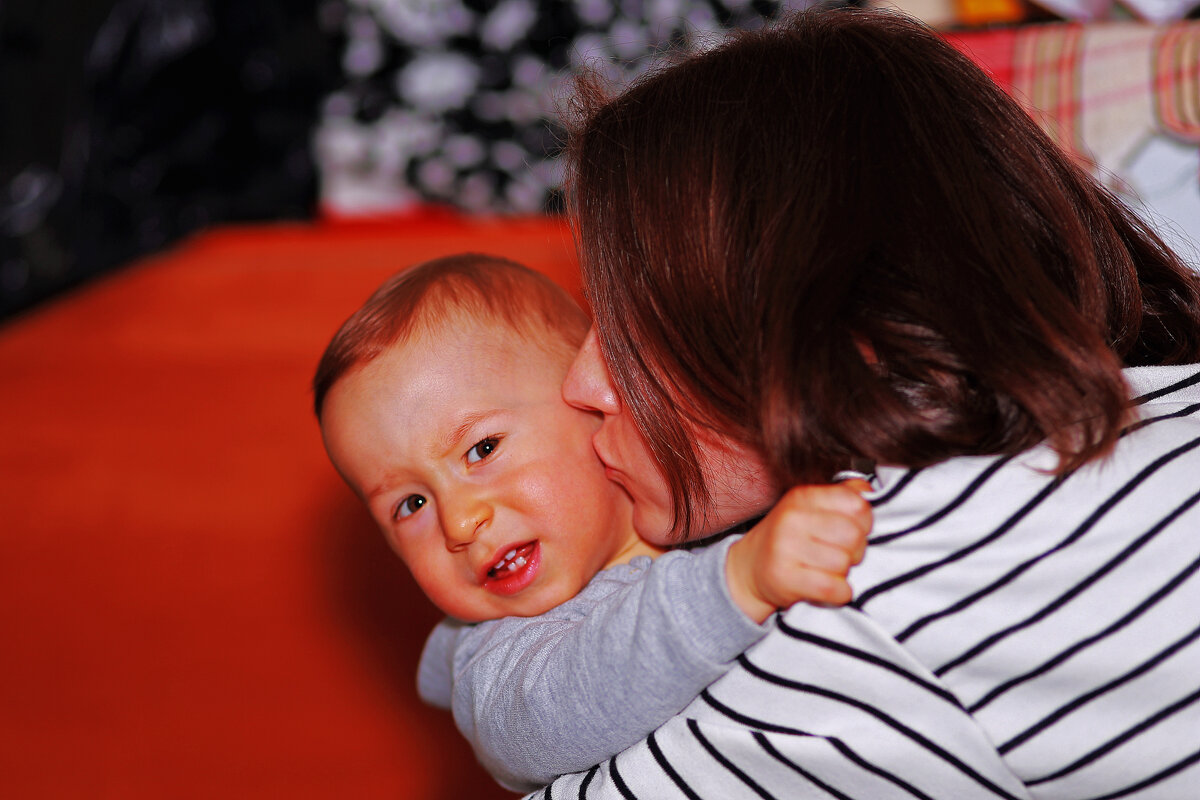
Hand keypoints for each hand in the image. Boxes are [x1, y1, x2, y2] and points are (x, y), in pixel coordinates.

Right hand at [725, 480, 871, 622]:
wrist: (749, 569)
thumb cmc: (787, 538)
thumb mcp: (809, 508)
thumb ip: (841, 495)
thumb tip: (868, 492)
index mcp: (802, 497)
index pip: (857, 504)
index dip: (864, 522)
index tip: (853, 530)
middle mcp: (791, 519)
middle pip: (853, 535)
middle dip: (855, 550)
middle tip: (840, 554)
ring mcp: (785, 548)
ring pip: (844, 563)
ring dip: (843, 573)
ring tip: (826, 569)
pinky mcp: (785, 579)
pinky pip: (834, 588)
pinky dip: (839, 593)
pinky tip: (827, 587)